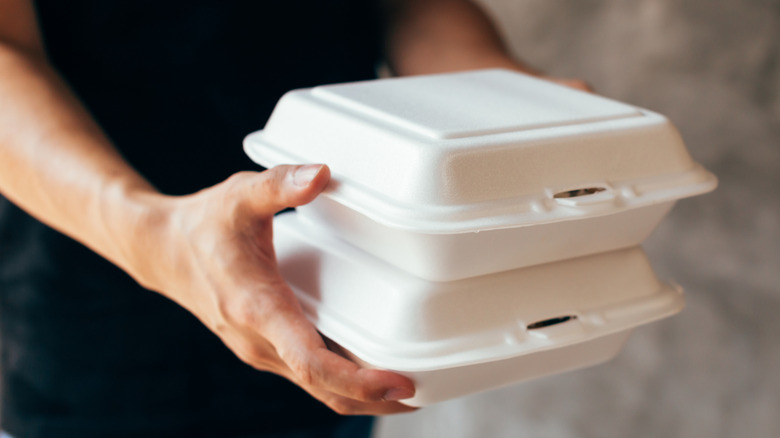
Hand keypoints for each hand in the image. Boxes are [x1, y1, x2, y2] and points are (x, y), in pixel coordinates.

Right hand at [132, 164, 416, 414]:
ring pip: (316, 389)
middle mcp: (259, 341)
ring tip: (404, 389)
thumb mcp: (240, 196)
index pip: (313, 363)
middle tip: (421, 394)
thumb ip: (281, 184)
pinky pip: (306, 376)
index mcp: (258, 309)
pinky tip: (364, 369)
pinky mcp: (263, 347)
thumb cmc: (203, 225)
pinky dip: (339, 382)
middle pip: (323, 388)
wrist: (161, 252)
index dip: (359, 380)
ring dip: (359, 396)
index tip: (399, 384)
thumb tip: (322, 174)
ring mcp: (260, 350)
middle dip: (373, 400)